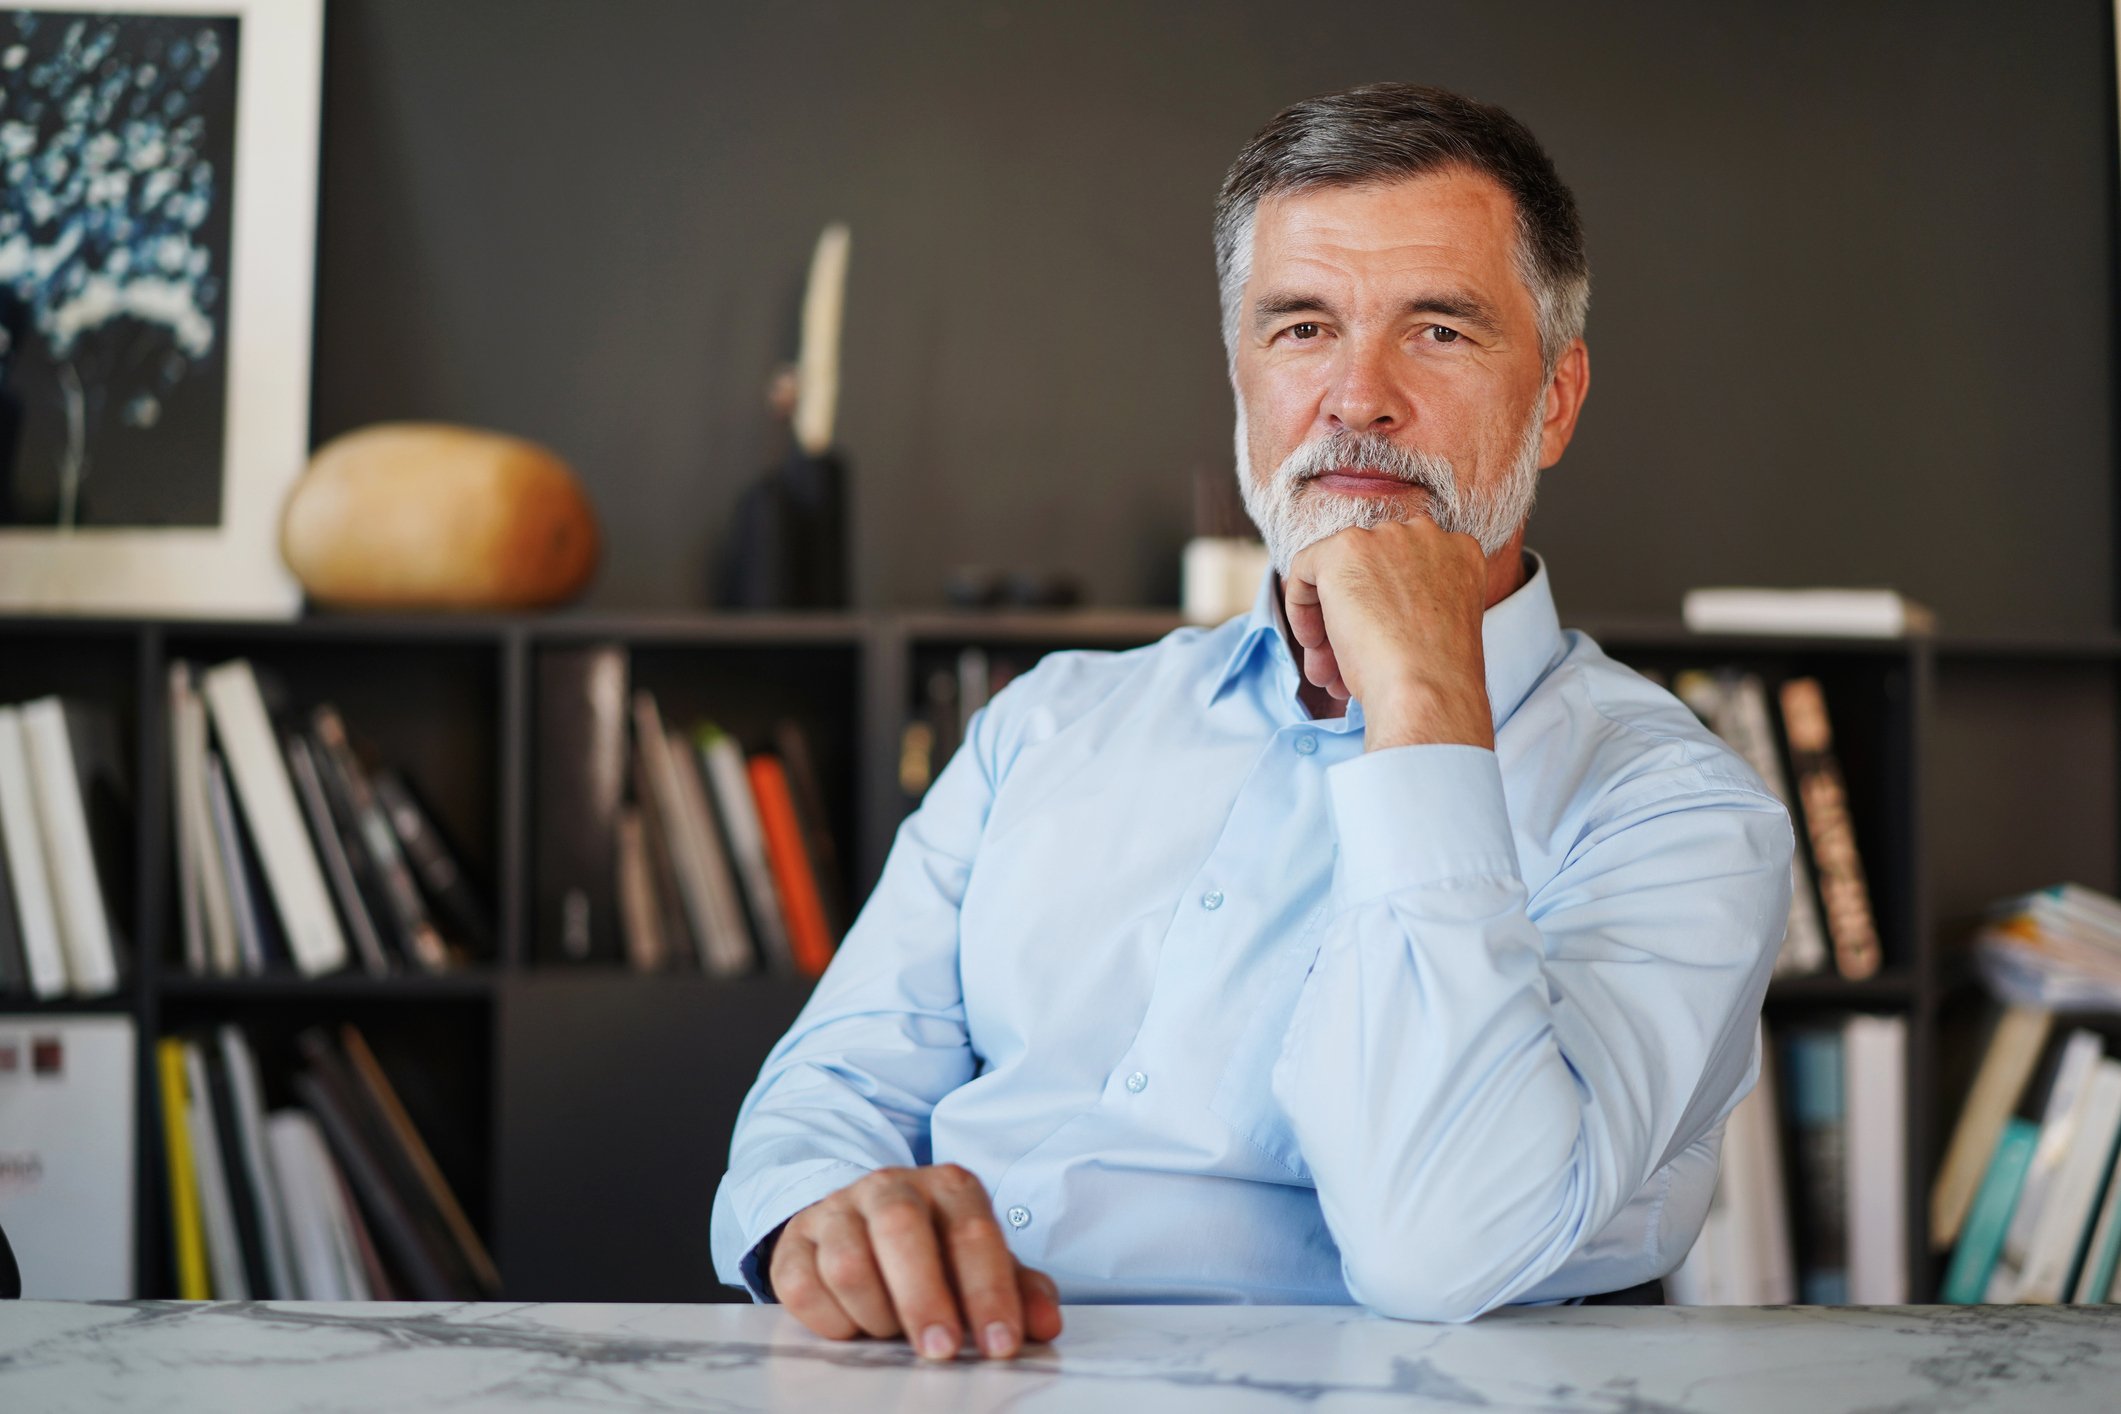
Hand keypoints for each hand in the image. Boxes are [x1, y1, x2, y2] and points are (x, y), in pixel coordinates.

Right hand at [769, 1163, 1063, 1358]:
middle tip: (940, 1351)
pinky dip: (831, 1321)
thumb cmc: (935, 1251)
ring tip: (893, 1331)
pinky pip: (802, 1286)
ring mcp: (837, 1209)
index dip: (988, 1292)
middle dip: (924, 1298)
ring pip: (847, 1262)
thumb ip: (1019, 1291)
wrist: (861, 1222)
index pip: (972, 1232)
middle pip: (901, 1230)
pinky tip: (852, 1327)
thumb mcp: (981, 1265)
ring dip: (877, 1314)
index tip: (999, 1345)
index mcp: (949, 1187)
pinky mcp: (794, 1241)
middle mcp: (891, 1185)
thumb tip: (1046, 1326)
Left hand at [1284, 520, 1493, 751]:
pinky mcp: (1345, 549)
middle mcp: (1426, 534)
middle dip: (1355, 615)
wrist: (1427, 688)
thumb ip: (1413, 605)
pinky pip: (1305, 568)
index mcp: (1459, 553)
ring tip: (1326, 669)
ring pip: (1338, 570)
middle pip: (1372, 568)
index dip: (1386, 608)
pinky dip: (1299, 606)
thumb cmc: (1436, 675)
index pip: (1407, 568)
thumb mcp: (1436, 628)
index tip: (1380, 643)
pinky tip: (1313, 643)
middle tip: (1345, 662)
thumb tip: (1371, 616)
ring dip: (1328, 619)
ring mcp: (1385, 538)